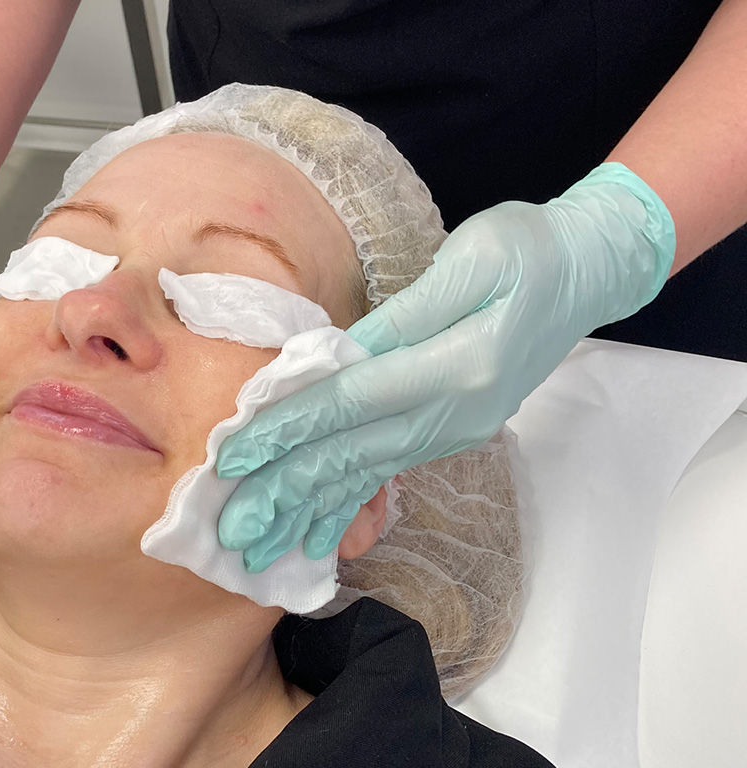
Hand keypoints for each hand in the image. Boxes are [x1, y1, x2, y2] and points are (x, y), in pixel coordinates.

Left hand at [215, 162, 675, 571]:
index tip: (232, 456)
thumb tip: (334, 358)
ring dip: (311, 509)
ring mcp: (459, 428)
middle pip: (355, 453)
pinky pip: (390, 470)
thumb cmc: (531, 248)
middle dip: (287, 490)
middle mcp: (459, 412)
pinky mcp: (454, 429)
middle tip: (233, 529)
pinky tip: (319, 534)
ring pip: (370, 472)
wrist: (592, 270)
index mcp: (462, 365)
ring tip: (264, 547)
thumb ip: (402, 317)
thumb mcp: (469, 260)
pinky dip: (350, 501)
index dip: (288, 427)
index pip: (352, 401)